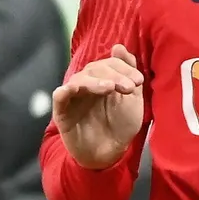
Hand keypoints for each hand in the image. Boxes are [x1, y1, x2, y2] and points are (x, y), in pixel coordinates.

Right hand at [53, 44, 144, 169]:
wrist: (111, 153)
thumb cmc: (121, 124)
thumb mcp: (132, 98)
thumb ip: (127, 72)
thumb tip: (118, 46)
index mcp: (104, 78)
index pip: (110, 63)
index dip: (124, 68)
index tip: (139, 81)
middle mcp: (88, 84)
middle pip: (95, 68)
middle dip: (115, 75)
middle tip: (129, 87)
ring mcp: (74, 97)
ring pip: (80, 79)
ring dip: (96, 81)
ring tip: (110, 88)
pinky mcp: (62, 112)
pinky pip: (60, 96)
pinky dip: (66, 90)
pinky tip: (75, 88)